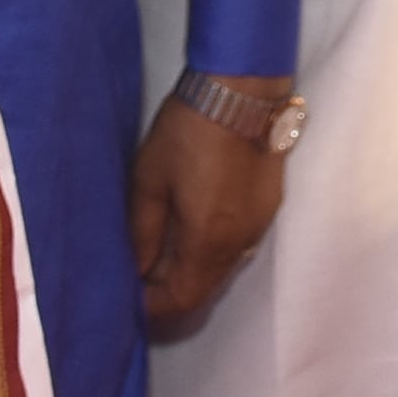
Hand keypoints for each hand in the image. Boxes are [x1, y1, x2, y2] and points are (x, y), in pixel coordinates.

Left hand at [129, 84, 291, 328]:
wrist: (243, 89)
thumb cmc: (188, 130)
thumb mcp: (149, 178)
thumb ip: (141, 232)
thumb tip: (136, 271)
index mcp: (208, 240)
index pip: (182, 299)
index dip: (153, 307)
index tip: (129, 296)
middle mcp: (239, 243)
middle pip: (204, 289)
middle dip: (170, 291)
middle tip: (140, 277)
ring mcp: (259, 225)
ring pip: (221, 269)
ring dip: (191, 270)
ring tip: (161, 250)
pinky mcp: (268, 206)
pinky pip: (235, 246)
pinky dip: (210, 250)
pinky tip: (192, 226)